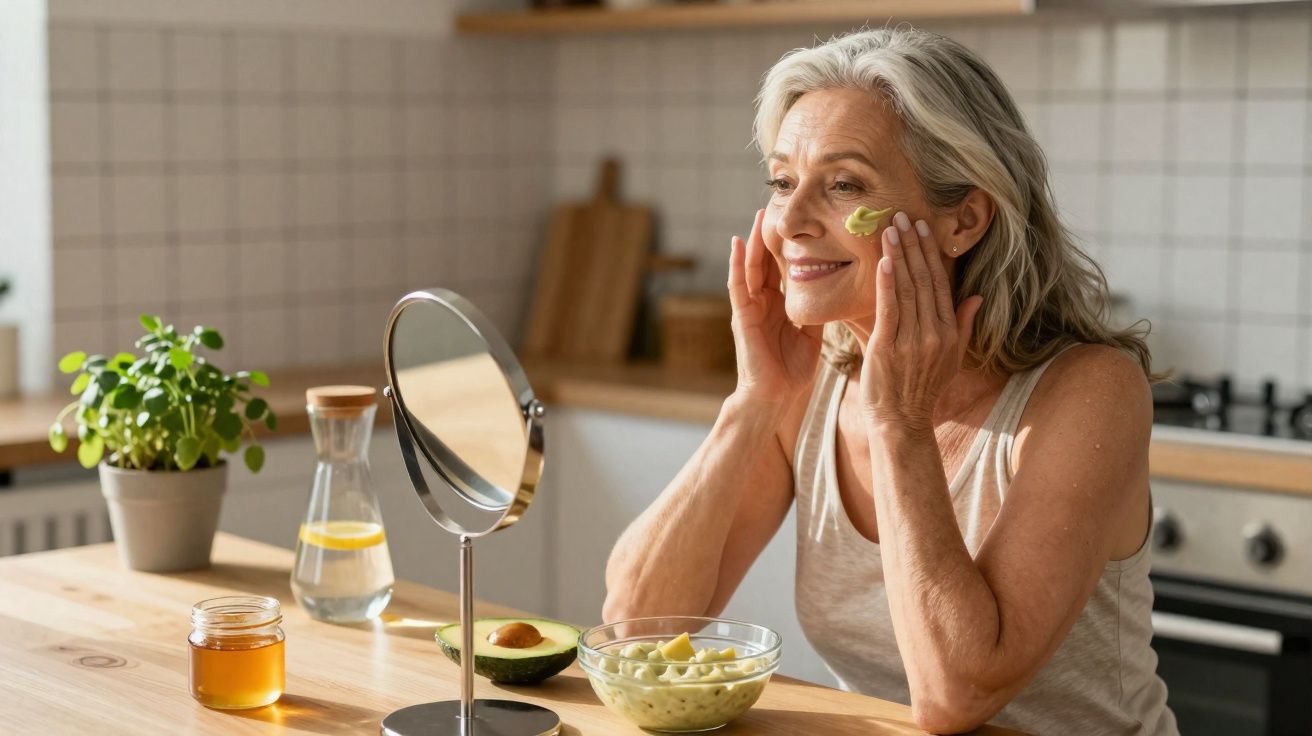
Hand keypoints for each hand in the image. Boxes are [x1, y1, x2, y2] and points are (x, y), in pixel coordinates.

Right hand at [727, 209, 823, 406]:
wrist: (776, 398)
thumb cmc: (792, 372)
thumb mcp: (811, 334)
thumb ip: (816, 310)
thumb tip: (834, 289)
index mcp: (779, 306)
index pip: (784, 269)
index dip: (789, 246)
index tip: (800, 222)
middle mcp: (762, 303)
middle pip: (767, 262)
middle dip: (771, 235)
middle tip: (777, 206)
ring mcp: (750, 308)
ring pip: (751, 267)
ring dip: (754, 241)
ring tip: (759, 215)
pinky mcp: (742, 317)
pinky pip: (737, 285)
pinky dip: (736, 263)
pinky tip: (738, 242)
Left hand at [861, 212, 982, 429]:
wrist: (901, 421)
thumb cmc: (921, 389)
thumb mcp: (951, 358)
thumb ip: (963, 325)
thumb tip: (978, 296)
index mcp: (949, 333)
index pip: (941, 284)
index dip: (932, 254)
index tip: (924, 228)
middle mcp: (934, 335)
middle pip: (924, 281)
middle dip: (914, 246)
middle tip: (903, 217)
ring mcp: (912, 342)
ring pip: (907, 290)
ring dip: (898, 256)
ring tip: (890, 229)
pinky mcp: (887, 348)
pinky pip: (889, 309)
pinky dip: (887, 284)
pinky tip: (884, 261)